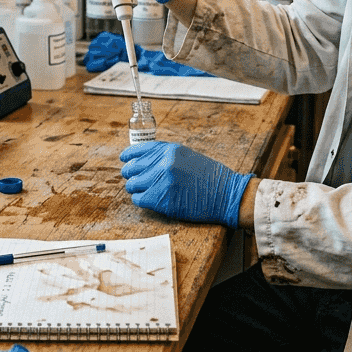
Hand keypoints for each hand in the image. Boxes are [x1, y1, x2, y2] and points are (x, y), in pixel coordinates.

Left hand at [120, 141, 251, 228]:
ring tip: (142, 190)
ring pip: (133, 185)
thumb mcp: (187, 156)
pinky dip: (140, 200)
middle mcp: (163, 163)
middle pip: (132, 168)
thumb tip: (143, 161)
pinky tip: (147, 199)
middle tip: (133, 178)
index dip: (128, 156)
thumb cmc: (210, 177)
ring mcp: (162, 182)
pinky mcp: (162, 200)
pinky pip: (139, 199)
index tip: (124, 160)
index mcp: (169, 150)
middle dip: (130, 174)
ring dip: (135, 188)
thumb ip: (166, 156)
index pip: (139, 150)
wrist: (226, 194)